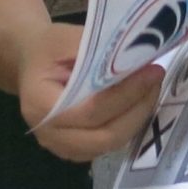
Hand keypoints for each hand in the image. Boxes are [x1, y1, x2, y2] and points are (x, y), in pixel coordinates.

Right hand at [17, 22, 163, 163]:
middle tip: (156, 79)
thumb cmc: (46, 49)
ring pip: (110, 144)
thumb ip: (96, 51)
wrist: (31, 64)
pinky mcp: (76, 150)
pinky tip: (139, 101)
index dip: (126, 94)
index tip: (151, 71)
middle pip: (104, 136)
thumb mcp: (65, 38)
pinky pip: (108, 144)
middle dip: (137, 109)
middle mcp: (48, 134)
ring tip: (152, 87)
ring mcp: (61, 147)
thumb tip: (135, 57)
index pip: (91, 110)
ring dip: (137, 117)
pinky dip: (128, 125)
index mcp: (40, 104)